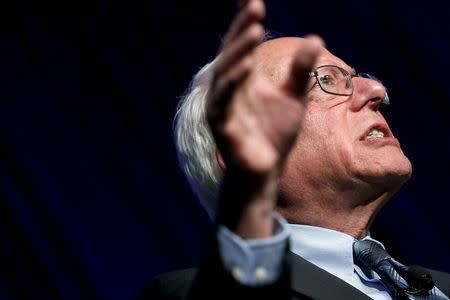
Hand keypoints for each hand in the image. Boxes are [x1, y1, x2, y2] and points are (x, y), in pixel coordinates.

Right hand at [206, 0, 322, 237]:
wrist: (265, 170)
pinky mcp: (221, 125)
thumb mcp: (294, 98)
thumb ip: (301, 71)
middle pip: (232, 52)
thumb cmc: (275, 134)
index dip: (245, 20)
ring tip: (254, 28)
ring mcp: (222, 105)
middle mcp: (229, 87)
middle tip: (255, 5)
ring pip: (226, 72)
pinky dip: (233, 82)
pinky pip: (224, 101)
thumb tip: (315, 38)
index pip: (243, 43)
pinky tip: (247, 66)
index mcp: (244, 78)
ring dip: (238, 49)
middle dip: (242, 28)